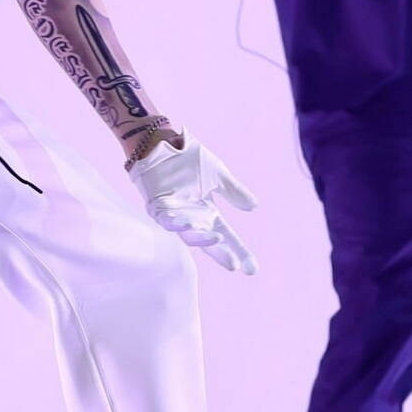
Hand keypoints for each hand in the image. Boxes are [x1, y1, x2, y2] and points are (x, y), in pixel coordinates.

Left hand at [126, 135, 257, 273]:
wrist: (163, 142)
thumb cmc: (188, 158)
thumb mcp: (217, 175)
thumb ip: (234, 191)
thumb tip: (254, 208)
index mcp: (207, 212)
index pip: (226, 236)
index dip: (238, 250)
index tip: (251, 269)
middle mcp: (191, 218)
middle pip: (208, 241)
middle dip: (221, 254)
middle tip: (235, 264)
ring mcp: (174, 214)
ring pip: (187, 234)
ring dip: (200, 238)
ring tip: (217, 239)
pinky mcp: (157, 206)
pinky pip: (166, 219)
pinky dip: (175, 223)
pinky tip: (187, 224)